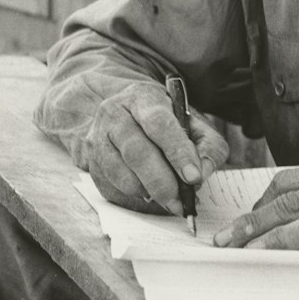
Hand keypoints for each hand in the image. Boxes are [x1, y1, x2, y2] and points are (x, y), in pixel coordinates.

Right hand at [83, 82, 227, 213]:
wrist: (121, 112)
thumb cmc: (164, 120)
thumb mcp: (191, 121)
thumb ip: (207, 144)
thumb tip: (204, 171)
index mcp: (143, 98)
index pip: (159, 123)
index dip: (177, 151)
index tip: (193, 177)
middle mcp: (115, 114)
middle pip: (137, 151)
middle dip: (162, 182)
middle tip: (182, 202)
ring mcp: (97, 137)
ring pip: (120, 172)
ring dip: (147, 193)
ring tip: (170, 201)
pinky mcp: (91, 161)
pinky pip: (110, 186)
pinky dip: (133, 198)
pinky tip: (150, 196)